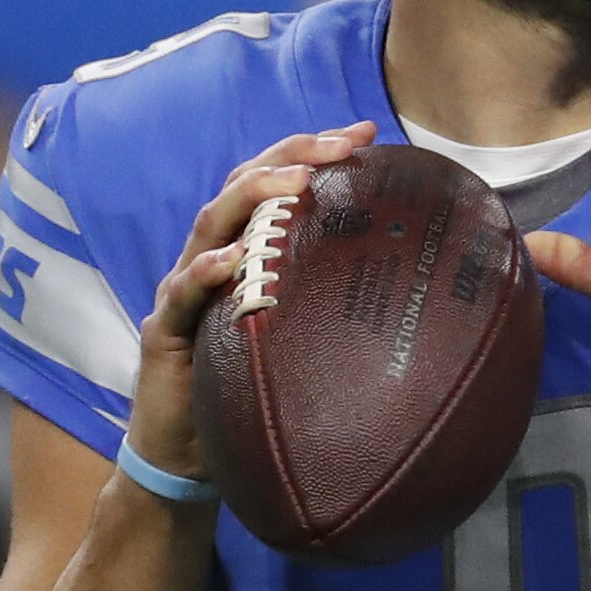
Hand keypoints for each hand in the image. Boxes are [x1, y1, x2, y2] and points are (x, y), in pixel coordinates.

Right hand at [128, 124, 375, 480]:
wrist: (187, 457)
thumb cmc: (250, 392)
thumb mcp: (304, 340)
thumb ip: (338, 308)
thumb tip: (426, 298)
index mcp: (246, 254)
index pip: (278, 186)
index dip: (316, 153)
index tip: (368, 134)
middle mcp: (212, 260)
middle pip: (242, 186)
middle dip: (292, 157)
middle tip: (342, 143)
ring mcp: (183, 291)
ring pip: (210, 224)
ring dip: (253, 196)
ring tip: (297, 182)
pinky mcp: (164, 332)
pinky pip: (182, 295)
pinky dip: (204, 274)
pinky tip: (230, 262)